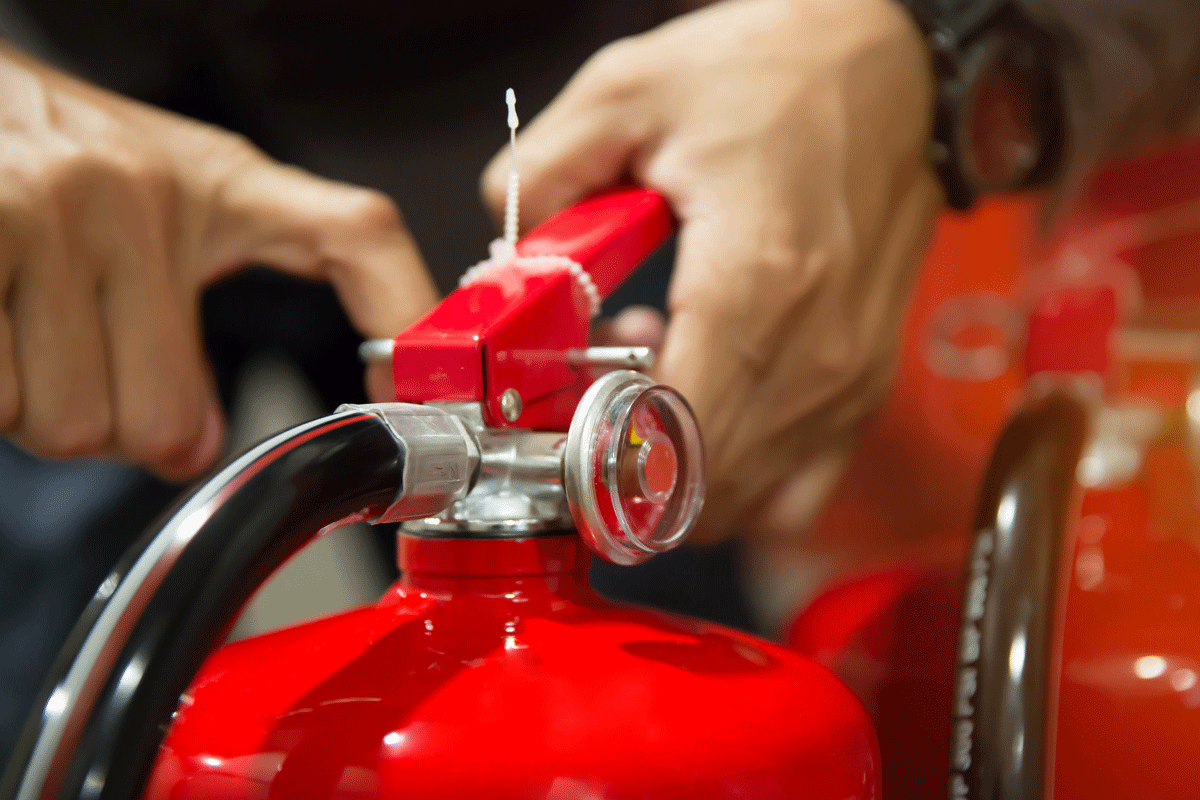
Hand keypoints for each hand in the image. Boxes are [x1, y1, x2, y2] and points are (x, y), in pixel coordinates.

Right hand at [0, 44, 436, 479]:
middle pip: (161, 426)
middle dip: (116, 420)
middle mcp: (141, 191)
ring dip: (41, 407)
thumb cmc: (57, 155)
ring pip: (70, 426)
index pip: (356, 237)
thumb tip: (188, 448)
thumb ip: (201, 315)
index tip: (430, 392)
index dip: (406, 314)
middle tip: (84, 350)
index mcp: (220, 182)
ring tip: (29, 324)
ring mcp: (51, 209)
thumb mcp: (172, 200)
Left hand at [484, 0, 942, 541]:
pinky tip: (705, 413)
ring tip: (645, 392)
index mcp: (751, 284)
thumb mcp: (632, 88)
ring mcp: (846, 380)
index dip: (594, 457)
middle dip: (623, 464)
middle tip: (588, 402)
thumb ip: (544, 172)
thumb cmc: (782, 74)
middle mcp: (811, 353)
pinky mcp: (864, 386)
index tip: (556, 426)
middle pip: (698, 485)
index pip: (666, 438)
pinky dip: (737, 480)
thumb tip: (506, 251)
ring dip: (676, 471)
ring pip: (743, 501)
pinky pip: (795, 489)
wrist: (897, 69)